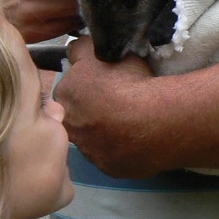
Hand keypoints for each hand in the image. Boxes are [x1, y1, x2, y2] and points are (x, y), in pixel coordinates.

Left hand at [54, 36, 162, 178]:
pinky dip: (121, 149)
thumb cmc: (127, 82)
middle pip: (77, 118)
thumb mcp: (101, 51)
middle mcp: (70, 128)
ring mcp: (89, 152)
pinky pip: (112, 157)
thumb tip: (72, 50)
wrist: (154, 120)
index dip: (84, 87)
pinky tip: (136, 139)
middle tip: (116, 103)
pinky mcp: (109, 168)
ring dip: (105, 132)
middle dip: (91, 112)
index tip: (101, 86)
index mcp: (64, 97)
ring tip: (130, 122)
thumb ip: (80, 49)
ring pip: (93, 140)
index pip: (68, 91)